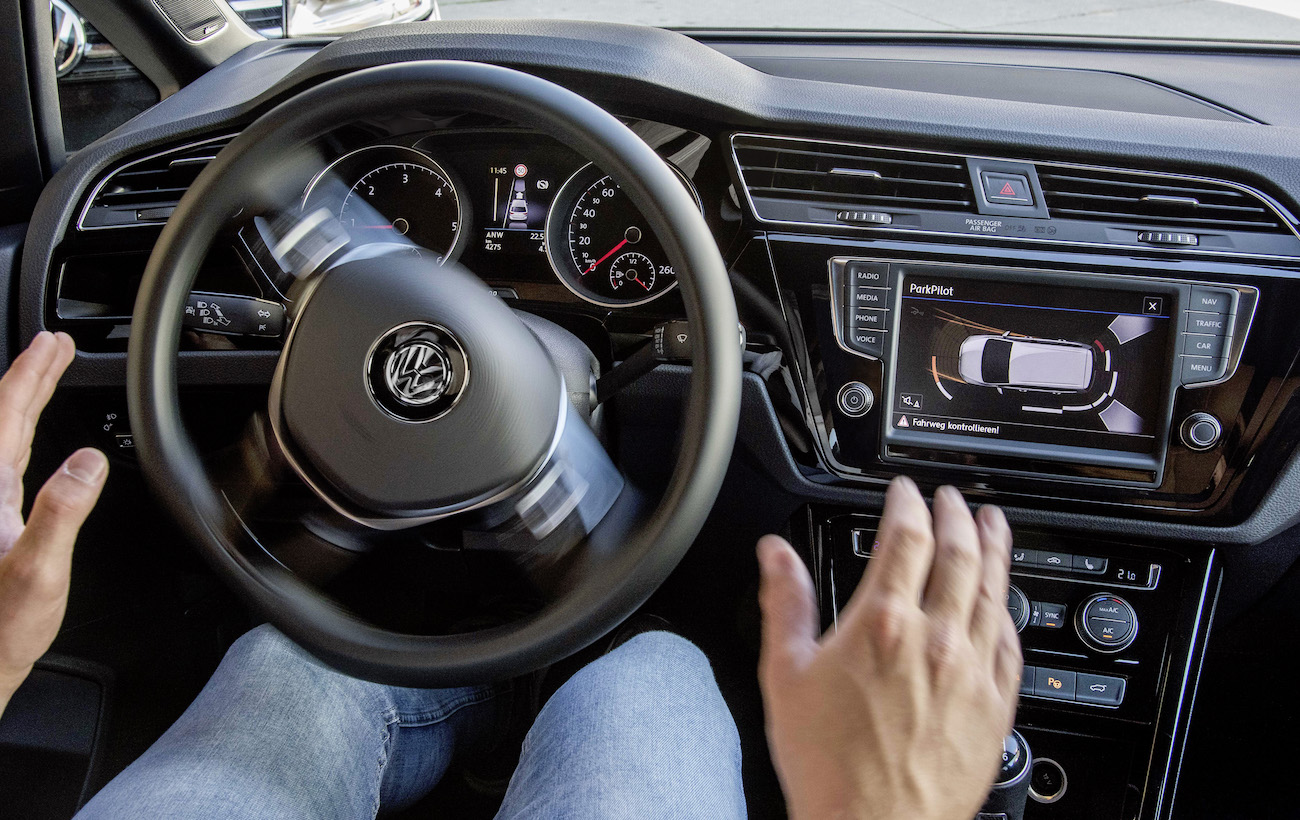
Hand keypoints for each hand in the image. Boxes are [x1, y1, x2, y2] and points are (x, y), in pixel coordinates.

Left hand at [0, 332, 107, 715]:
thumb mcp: (37, 572)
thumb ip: (59, 512)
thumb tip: (87, 461)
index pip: (7, 415)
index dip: (31, 375)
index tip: (54, 344)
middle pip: (1, 418)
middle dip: (29, 376)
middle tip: (54, 346)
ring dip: (22, 401)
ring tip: (42, 377)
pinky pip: (2, 460)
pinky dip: (17, 434)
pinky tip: (25, 438)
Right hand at [757, 477, 1019, 819]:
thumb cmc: (828, 766)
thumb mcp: (785, 674)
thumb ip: (785, 603)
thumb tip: (775, 555)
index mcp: (883, 624)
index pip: (907, 538)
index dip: (908, 504)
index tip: (905, 491)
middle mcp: (936, 640)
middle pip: (960, 555)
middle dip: (957, 516)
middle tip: (952, 498)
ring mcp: (972, 672)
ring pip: (994, 592)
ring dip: (995, 549)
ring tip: (993, 525)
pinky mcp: (995, 707)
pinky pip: (1012, 644)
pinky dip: (1009, 611)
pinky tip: (1006, 603)